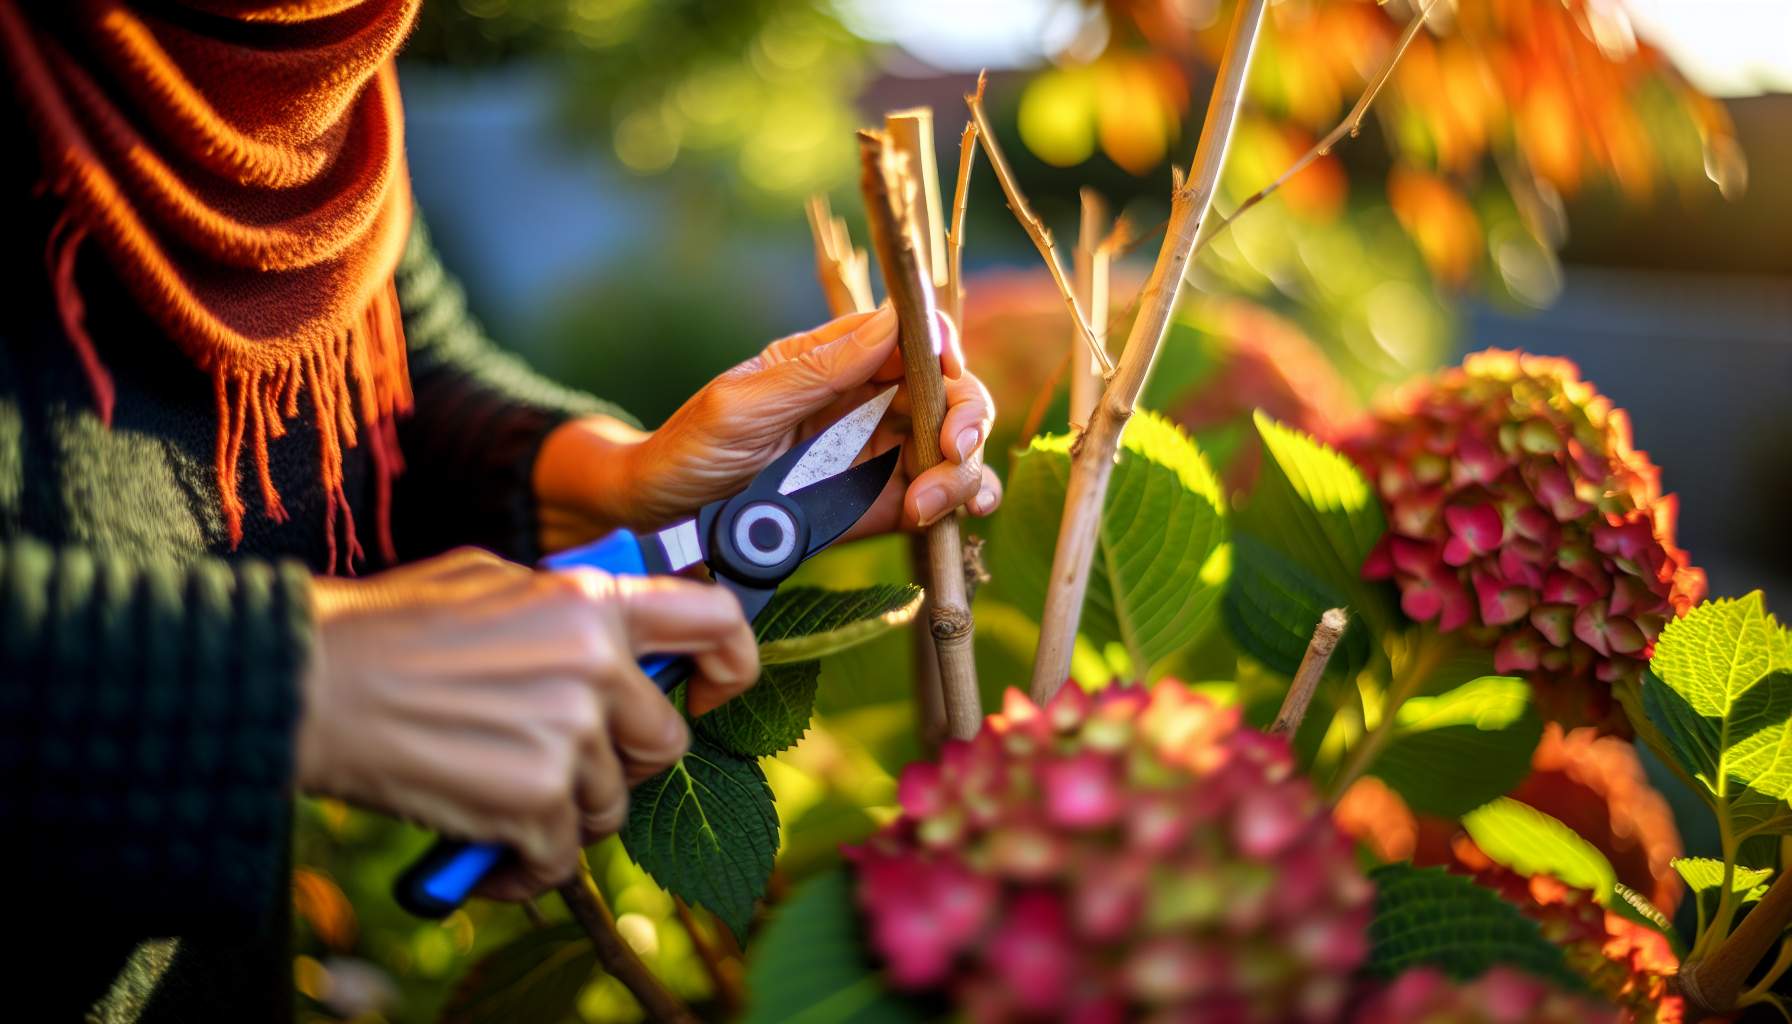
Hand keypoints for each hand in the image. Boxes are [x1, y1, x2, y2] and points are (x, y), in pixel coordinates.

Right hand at [295, 548, 758, 898]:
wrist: (311, 683)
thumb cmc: (389, 627)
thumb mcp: (492, 578)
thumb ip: (564, 605)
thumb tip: (611, 632)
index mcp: (592, 602)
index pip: (715, 623)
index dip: (731, 664)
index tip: (712, 694)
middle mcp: (595, 665)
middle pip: (665, 742)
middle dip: (622, 761)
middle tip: (564, 761)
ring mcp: (569, 733)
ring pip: (612, 804)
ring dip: (568, 812)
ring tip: (506, 795)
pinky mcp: (534, 799)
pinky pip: (560, 858)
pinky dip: (527, 867)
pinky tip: (490, 856)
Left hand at [534, 306, 1001, 550]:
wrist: (661, 524)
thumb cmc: (688, 450)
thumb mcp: (743, 404)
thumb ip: (818, 369)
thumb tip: (893, 322)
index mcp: (837, 360)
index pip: (914, 337)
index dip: (944, 352)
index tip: (946, 375)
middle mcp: (868, 401)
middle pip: (950, 394)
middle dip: (966, 419)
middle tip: (953, 450)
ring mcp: (878, 454)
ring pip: (954, 448)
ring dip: (962, 473)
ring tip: (929, 504)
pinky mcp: (881, 505)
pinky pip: (938, 500)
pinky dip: (959, 506)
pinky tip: (948, 519)